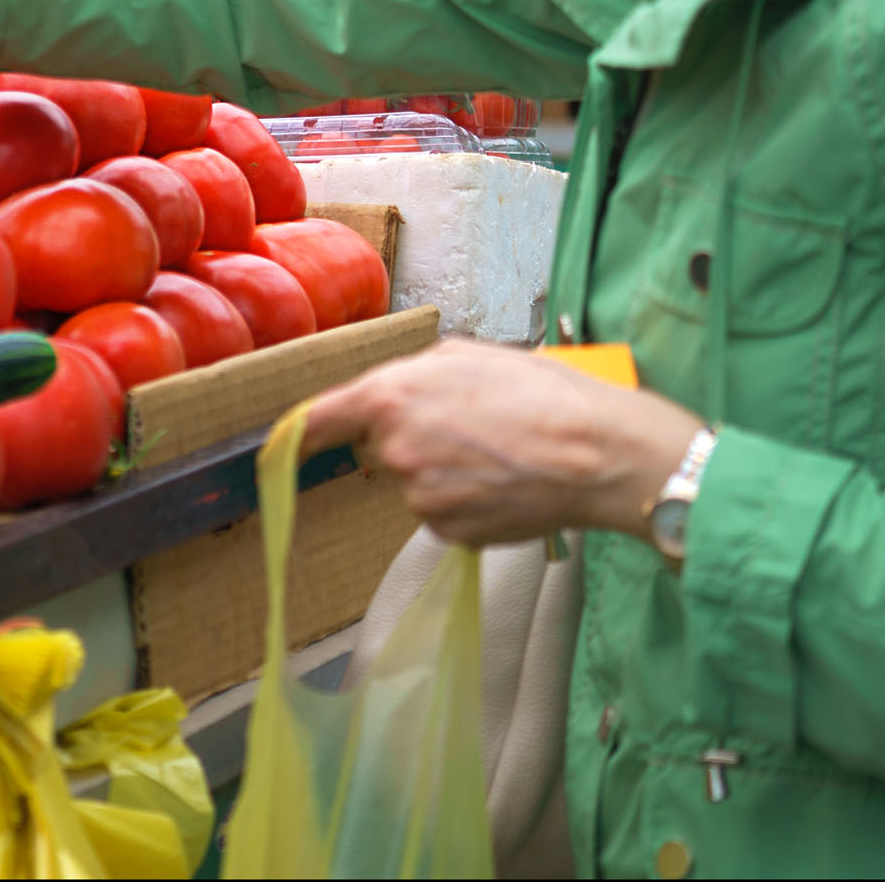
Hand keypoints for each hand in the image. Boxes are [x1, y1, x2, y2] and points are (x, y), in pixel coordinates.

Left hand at [302, 339, 704, 548]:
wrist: (597, 452)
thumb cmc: (542, 394)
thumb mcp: (469, 354)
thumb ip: (414, 373)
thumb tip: (393, 388)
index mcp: (391, 397)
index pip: (321, 418)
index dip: (301, 431)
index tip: (286, 441)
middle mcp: (395, 450)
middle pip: (381, 448)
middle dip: (414, 438)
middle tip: (471, 426)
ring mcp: (419, 496)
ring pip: (416, 482)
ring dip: (445, 471)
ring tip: (498, 453)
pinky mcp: (447, 530)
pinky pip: (443, 512)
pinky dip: (466, 501)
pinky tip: (503, 483)